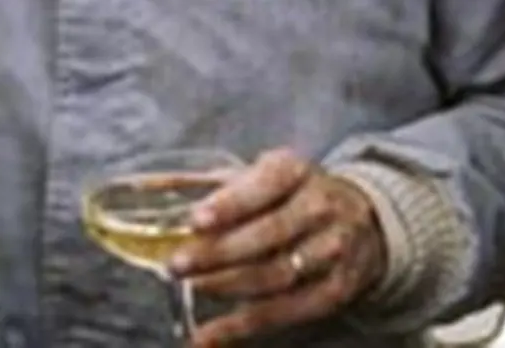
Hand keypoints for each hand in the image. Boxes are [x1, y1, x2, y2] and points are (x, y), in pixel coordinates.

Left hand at [171, 149, 387, 345]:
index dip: (230, 204)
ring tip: (193, 287)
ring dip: (228, 286)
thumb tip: (141, 188)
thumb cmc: (293, 195)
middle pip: (268, 234)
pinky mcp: (335, 289)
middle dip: (219, 252)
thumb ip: (203, 183)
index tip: (195, 219)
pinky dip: (241, 327)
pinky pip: (284, 313)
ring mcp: (332, 250)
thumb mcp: (259, 175)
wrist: (363, 220)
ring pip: (275, 275)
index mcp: (297, 171)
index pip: (264, 185)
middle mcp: (320, 207)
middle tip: (177, 264)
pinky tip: (207, 335)